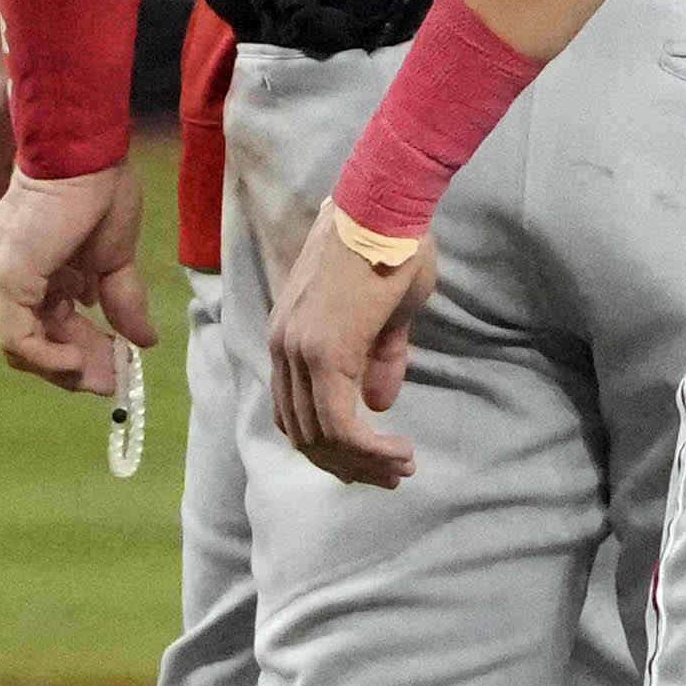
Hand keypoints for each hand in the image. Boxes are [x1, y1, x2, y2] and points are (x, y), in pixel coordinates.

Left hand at [0, 156, 151, 396]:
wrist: (84, 154)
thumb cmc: (99, 189)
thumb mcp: (116, 258)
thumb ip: (122, 299)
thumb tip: (145, 340)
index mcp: (32, 271)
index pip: (46, 329)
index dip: (82, 354)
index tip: (117, 368)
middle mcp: (6, 278)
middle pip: (33, 344)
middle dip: (76, 368)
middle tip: (112, 382)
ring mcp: (1, 279)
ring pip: (23, 348)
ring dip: (65, 368)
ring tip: (104, 374)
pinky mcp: (7, 280)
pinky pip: (19, 339)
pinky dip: (49, 359)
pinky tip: (81, 363)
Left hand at [269, 204, 444, 487]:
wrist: (386, 208)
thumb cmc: (391, 248)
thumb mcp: (386, 314)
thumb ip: (379, 359)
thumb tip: (381, 404)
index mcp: (291, 337)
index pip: (296, 413)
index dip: (332, 446)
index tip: (373, 459)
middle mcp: (284, 348)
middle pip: (304, 433)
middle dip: (349, 465)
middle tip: (391, 477)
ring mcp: (301, 351)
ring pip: (321, 436)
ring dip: (363, 462)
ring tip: (401, 469)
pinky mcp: (327, 353)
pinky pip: (340, 423)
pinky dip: (369, 448)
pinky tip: (398, 451)